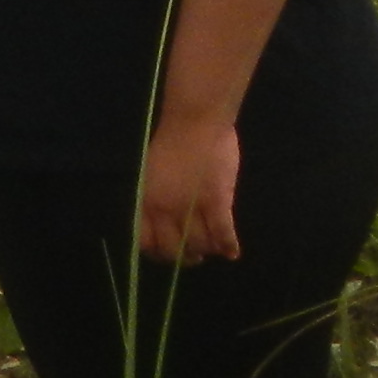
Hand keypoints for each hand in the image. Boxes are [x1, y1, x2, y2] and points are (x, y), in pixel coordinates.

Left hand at [135, 116, 243, 264]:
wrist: (196, 120)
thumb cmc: (175, 140)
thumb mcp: (153, 173)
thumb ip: (156, 198)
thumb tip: (164, 221)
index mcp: (146, 201)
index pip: (146, 241)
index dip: (158, 253)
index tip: (168, 254)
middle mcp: (165, 209)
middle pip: (173, 249)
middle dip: (185, 257)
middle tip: (195, 257)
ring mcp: (191, 207)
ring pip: (200, 243)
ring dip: (208, 249)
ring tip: (214, 248)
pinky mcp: (216, 201)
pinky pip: (223, 233)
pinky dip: (229, 245)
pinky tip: (232, 252)